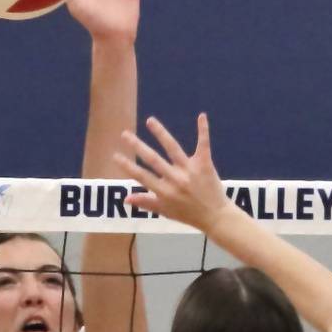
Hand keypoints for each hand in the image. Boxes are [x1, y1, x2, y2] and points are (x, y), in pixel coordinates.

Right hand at [115, 113, 230, 234]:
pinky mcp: (204, 164)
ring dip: (160, 133)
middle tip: (125, 134)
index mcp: (164, 192)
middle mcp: (174, 179)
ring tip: (150, 120)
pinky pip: (203, 144)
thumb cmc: (188, 214)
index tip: (115, 155)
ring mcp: (189, 170)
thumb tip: (125, 198)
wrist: (215, 216)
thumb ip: (146, 202)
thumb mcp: (165, 211)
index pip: (141, 176)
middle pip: (153, 159)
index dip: (127, 166)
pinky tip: (201, 116)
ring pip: (173, 148)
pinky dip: (203, 130)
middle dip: (137, 146)